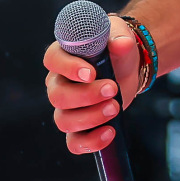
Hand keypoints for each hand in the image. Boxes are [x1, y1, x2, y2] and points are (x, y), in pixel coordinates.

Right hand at [43, 15, 143, 154]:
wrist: (126, 68)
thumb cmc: (116, 49)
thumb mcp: (120, 38)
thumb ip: (121, 40)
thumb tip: (122, 44)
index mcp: (64, 56)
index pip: (52, 60)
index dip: (68, 68)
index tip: (91, 73)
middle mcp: (59, 82)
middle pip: (57, 95)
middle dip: (86, 95)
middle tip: (112, 89)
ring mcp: (66, 107)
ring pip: (64, 120)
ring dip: (91, 118)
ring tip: (115, 107)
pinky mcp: (79, 126)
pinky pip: (74, 142)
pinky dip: (91, 141)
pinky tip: (109, 132)